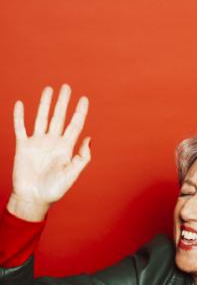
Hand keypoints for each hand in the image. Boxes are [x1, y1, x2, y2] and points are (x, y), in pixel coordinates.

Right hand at [11, 84, 90, 207]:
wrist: (34, 198)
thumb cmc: (54, 189)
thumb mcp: (71, 174)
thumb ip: (81, 157)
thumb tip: (89, 139)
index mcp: (66, 148)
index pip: (75, 126)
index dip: (80, 112)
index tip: (84, 98)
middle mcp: (53, 142)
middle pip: (59, 117)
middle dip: (63, 102)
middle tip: (67, 87)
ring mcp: (38, 143)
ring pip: (41, 118)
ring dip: (44, 104)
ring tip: (48, 89)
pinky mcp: (23, 146)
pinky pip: (21, 128)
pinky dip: (19, 116)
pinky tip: (20, 104)